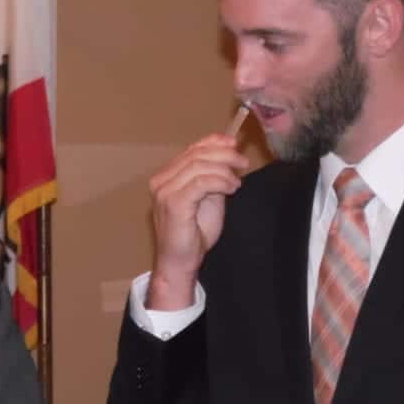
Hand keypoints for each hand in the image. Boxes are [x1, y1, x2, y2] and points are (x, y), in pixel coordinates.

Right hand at [146, 134, 247, 309]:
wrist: (181, 261)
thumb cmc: (193, 233)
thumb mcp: (207, 197)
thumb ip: (212, 176)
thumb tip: (227, 154)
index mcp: (166, 177)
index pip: (190, 150)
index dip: (213, 142)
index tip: (233, 144)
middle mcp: (160, 181)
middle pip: (195, 155)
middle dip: (224, 155)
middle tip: (242, 163)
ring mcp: (164, 192)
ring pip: (199, 166)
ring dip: (224, 170)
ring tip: (237, 183)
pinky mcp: (173, 203)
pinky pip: (200, 183)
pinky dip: (220, 182)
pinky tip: (231, 189)